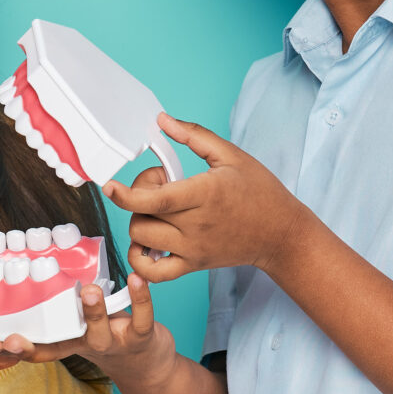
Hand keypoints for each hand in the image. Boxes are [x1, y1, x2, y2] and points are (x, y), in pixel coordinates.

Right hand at [0, 275, 176, 387]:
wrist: (151, 368)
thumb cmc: (109, 336)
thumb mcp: (81, 326)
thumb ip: (59, 307)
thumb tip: (26, 267)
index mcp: (67, 342)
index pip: (33, 351)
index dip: (9, 352)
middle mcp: (86, 346)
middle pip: (57, 348)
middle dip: (30, 346)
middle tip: (11, 337)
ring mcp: (115, 344)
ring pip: (99, 334)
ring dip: (92, 312)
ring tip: (86, 290)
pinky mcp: (142, 339)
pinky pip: (142, 319)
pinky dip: (141, 298)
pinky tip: (135, 278)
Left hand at [103, 112, 319, 282]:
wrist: (282, 234)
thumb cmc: (260, 192)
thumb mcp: (231, 155)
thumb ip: (194, 135)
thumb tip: (162, 120)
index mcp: (204, 194)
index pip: (155, 200)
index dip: (126, 195)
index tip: (110, 186)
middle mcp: (196, 225)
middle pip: (142, 217)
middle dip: (138, 196)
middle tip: (159, 185)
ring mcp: (193, 249)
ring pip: (143, 241)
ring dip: (139, 222)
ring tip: (158, 210)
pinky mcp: (193, 265)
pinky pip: (155, 273)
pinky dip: (141, 260)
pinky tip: (148, 243)